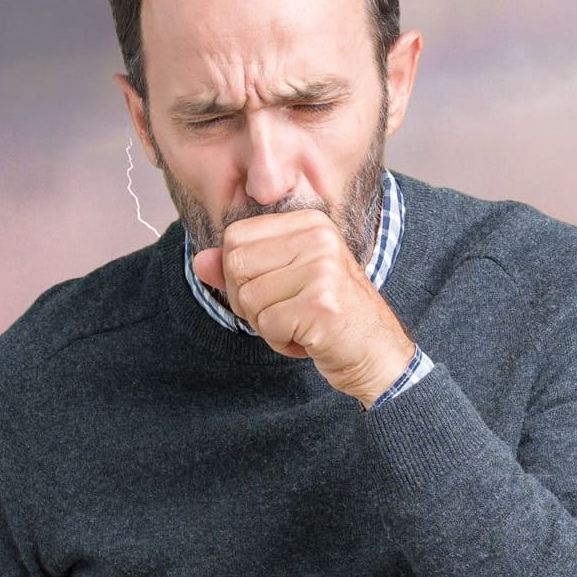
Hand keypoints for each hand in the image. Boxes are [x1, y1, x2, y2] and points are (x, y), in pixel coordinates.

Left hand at [191, 209, 416, 407]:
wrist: (378, 354)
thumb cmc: (328, 317)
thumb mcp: (283, 283)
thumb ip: (240, 269)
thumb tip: (199, 261)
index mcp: (309, 223)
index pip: (235, 237)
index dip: (239, 274)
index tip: (272, 290)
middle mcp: (318, 237)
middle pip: (235, 265)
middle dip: (247, 301)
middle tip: (284, 312)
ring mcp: (322, 269)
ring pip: (248, 298)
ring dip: (266, 324)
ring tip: (300, 324)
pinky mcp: (321, 304)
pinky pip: (266, 324)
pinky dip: (279, 341)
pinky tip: (308, 338)